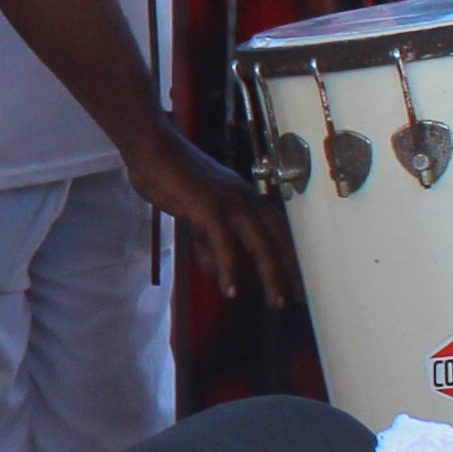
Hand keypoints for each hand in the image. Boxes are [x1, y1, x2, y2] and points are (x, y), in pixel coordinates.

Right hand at [127, 130, 289, 305]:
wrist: (153, 149)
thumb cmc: (172, 178)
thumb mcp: (197, 215)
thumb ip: (209, 241)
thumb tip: (217, 271)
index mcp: (247, 198)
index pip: (279, 230)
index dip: (292, 257)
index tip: (299, 283)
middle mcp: (245, 199)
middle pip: (279, 239)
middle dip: (291, 271)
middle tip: (297, 300)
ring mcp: (228, 202)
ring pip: (260, 243)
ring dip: (270, 275)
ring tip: (276, 302)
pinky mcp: (208, 206)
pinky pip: (224, 242)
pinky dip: (228, 267)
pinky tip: (230, 289)